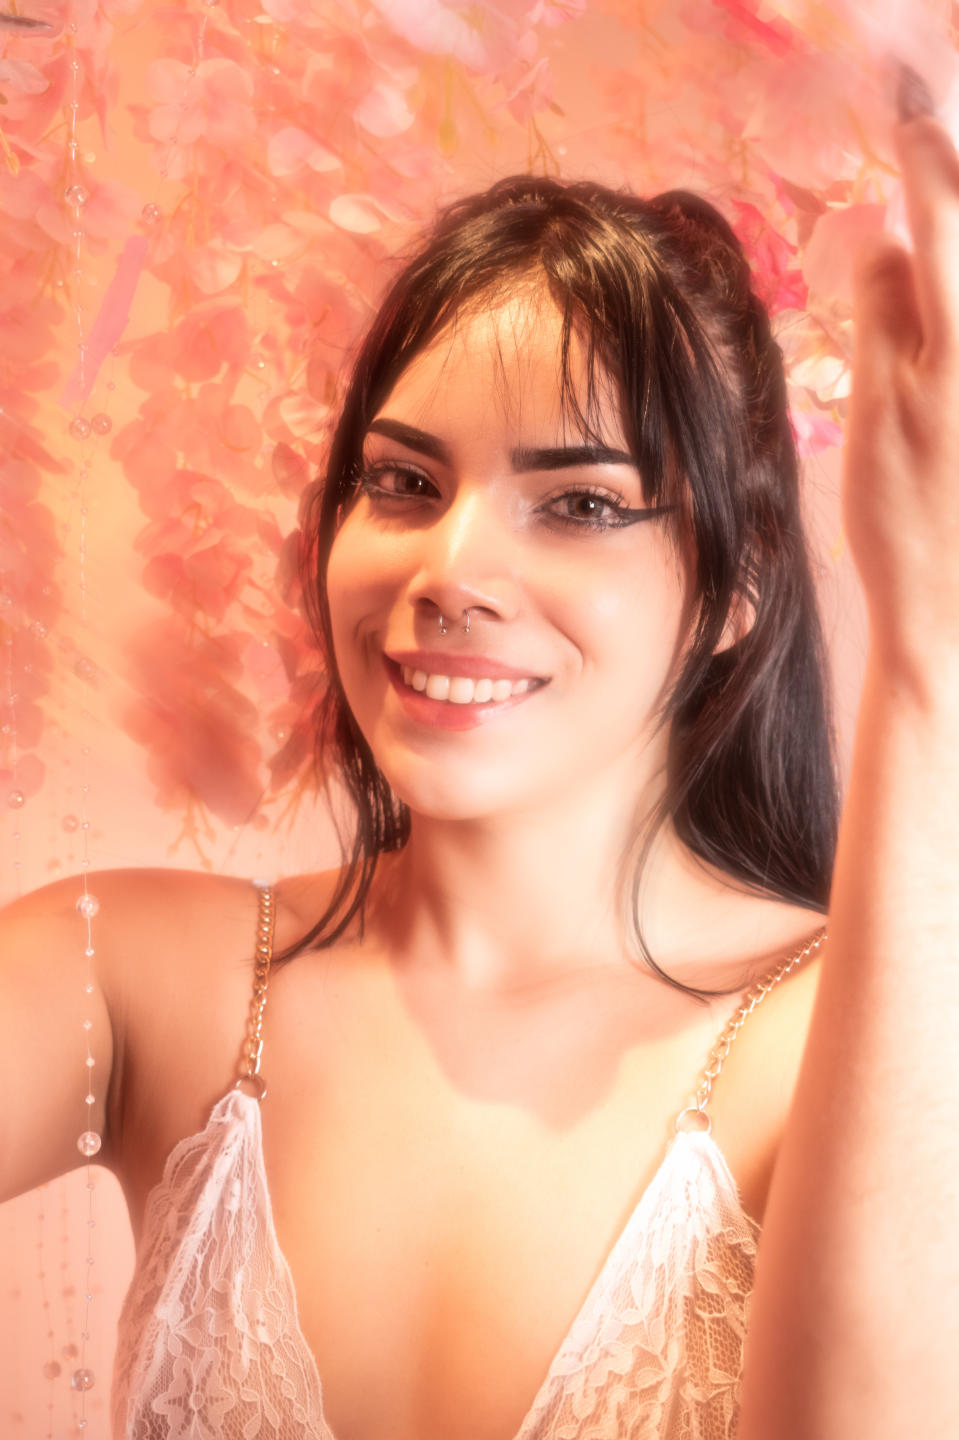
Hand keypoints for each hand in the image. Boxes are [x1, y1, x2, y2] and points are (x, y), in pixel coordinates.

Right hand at [843, 113, 958, 692]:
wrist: (955, 613)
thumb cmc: (906, 525)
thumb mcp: (877, 419)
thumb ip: (884, 321)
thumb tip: (886, 236)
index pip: (949, 221)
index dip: (929, 160)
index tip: (910, 123)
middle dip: (958, 195)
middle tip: (936, 153)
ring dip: (952, 259)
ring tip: (922, 263)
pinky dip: (947, 314)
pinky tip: (934, 304)